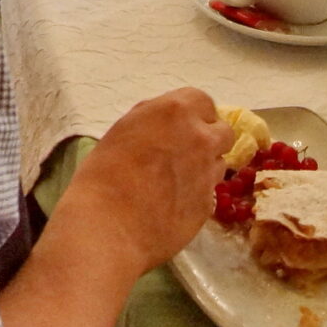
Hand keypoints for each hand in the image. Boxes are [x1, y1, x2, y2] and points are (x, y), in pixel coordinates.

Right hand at [62, 90, 229, 272]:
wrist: (109, 226)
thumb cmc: (102, 173)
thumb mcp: (123, 130)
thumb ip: (153, 121)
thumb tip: (166, 126)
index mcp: (175, 112)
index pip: (203, 101)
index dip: (194, 114)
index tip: (180, 126)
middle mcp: (200, 138)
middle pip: (223, 131)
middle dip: (209, 138)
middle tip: (185, 152)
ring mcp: (208, 173)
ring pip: (220, 163)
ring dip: (205, 167)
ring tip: (176, 182)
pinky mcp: (209, 205)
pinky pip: (209, 192)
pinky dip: (197, 194)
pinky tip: (173, 204)